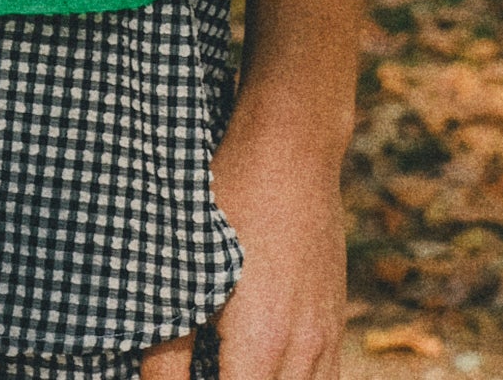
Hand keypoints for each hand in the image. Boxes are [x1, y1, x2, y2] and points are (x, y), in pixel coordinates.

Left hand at [201, 114, 348, 379]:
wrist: (292, 146)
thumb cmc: (232, 196)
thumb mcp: (187, 265)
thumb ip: (169, 345)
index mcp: (262, 343)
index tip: (184, 375)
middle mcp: (303, 350)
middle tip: (203, 364)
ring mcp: (325, 336)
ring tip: (228, 362)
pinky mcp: (334, 319)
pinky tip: (258, 364)